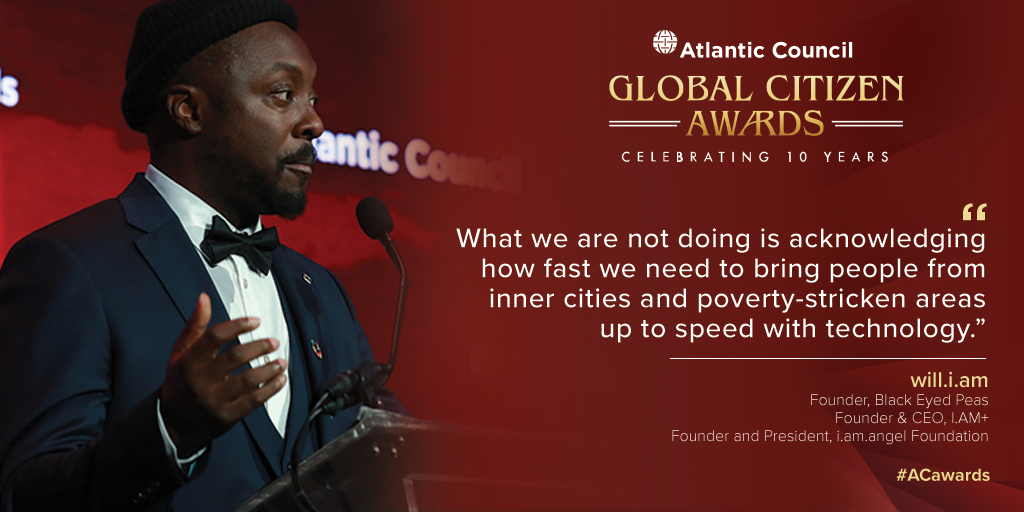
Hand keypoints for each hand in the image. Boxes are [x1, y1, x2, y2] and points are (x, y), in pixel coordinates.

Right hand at [160, 293, 286, 454]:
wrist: (173, 422)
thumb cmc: (181, 383)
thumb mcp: (181, 353)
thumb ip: (195, 326)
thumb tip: (204, 299)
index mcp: (190, 361)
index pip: (215, 336)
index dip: (238, 325)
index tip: (255, 321)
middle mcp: (202, 379)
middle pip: (236, 357)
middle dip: (259, 346)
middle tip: (273, 342)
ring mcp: (215, 399)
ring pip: (248, 379)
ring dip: (269, 368)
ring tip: (281, 361)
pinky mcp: (227, 415)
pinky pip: (253, 401)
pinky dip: (270, 389)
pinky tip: (279, 380)